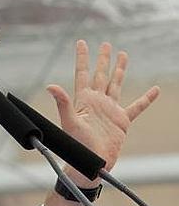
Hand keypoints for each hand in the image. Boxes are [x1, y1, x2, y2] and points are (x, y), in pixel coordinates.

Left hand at [46, 40, 159, 185]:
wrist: (91, 163)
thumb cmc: (76, 146)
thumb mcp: (69, 122)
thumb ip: (63, 103)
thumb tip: (50, 86)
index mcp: (83, 100)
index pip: (82, 73)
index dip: (82, 58)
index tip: (81, 42)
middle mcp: (96, 102)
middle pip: (100, 75)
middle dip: (102, 59)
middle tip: (105, 44)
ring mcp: (109, 110)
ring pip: (116, 85)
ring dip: (119, 70)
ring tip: (123, 54)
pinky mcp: (121, 121)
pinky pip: (137, 107)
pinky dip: (146, 99)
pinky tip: (154, 90)